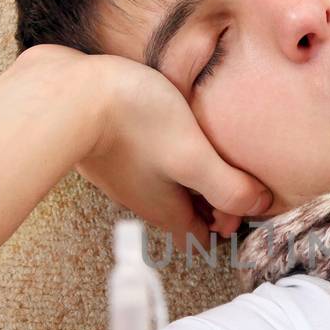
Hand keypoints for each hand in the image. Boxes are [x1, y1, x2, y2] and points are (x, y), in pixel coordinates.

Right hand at [15, 45, 272, 246]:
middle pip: (185, 211)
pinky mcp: (111, 149)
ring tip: (213, 146)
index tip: (246, 198)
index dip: (227, 224)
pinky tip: (178, 126)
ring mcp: (124, 175)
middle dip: (213, 199)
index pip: (201, 237)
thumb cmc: (135, 122)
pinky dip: (169, 153)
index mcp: (167, 209)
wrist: (70, 92)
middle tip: (237, 172)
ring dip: (193, 175)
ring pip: (168, 185)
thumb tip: (259, 205)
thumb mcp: (193, 156)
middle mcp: (144, 199)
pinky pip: (149, 161)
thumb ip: (229, 185)